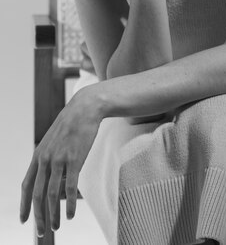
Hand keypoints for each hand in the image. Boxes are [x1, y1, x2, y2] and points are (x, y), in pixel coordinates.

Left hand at [20, 87, 101, 236]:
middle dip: (38, 217)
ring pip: (52, 195)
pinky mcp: (75, 159)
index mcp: (38, 155)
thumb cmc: (71, 125)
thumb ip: (48, 158)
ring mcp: (59, 159)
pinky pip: (70, 187)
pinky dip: (70, 205)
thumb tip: (49, 177)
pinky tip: (72, 215)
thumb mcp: (53, 141)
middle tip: (41, 233)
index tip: (25, 221)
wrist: (85, 109)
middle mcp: (46, 159)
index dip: (25, 205)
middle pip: (38, 195)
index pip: (27, 186)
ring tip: (56, 227)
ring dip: (53, 215)